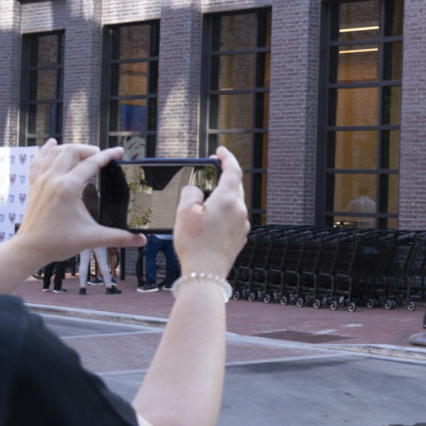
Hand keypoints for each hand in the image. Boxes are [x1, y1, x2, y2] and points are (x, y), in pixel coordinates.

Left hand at [16, 141, 144, 261]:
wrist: (30, 248)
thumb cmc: (57, 243)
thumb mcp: (93, 238)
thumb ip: (120, 237)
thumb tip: (141, 240)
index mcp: (68, 188)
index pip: (92, 163)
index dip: (108, 155)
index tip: (119, 151)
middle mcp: (53, 179)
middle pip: (72, 150)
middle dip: (89, 149)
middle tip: (101, 156)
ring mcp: (41, 180)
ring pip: (55, 151)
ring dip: (71, 148)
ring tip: (83, 153)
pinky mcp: (33, 184)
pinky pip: (39, 159)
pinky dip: (47, 150)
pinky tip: (52, 144)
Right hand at [172, 148, 248, 277]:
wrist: (206, 274)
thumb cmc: (194, 244)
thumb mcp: (184, 212)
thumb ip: (191, 193)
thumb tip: (197, 192)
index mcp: (228, 200)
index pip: (233, 170)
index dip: (227, 157)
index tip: (220, 151)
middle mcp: (240, 211)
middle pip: (235, 186)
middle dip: (224, 177)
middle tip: (211, 172)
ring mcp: (242, 226)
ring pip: (235, 204)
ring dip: (223, 198)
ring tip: (206, 201)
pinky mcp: (239, 238)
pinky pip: (233, 219)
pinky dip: (224, 214)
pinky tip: (211, 222)